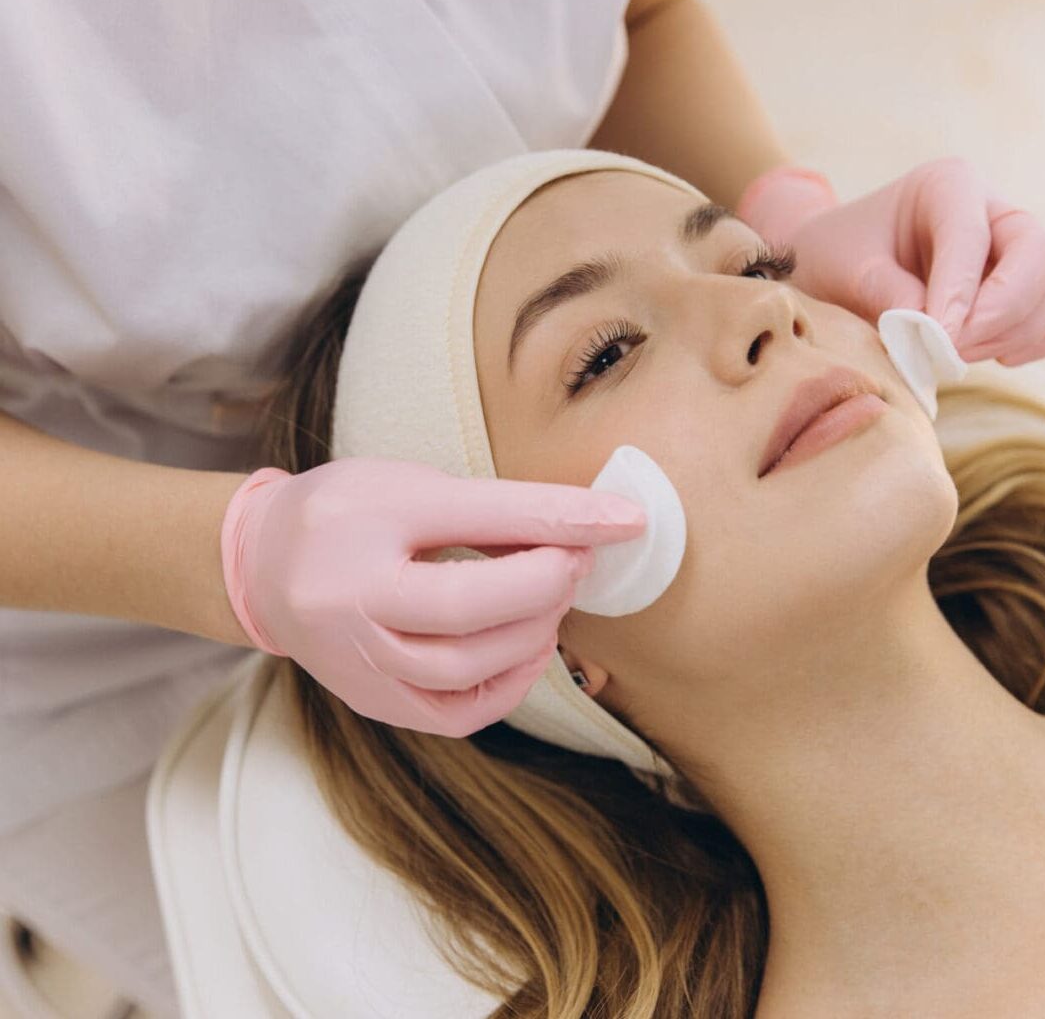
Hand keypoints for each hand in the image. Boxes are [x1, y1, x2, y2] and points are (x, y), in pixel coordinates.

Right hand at [219, 458, 644, 736]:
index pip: (475, 518)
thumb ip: (490, 510)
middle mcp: (347, 601)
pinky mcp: (372, 702)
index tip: (625, 517)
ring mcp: (355, 663)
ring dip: (532, 632)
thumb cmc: (345, 513)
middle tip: (577, 557)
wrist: (266, 567)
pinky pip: (455, 713)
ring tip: (553, 596)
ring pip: (465, 669)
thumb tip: (578, 528)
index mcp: (358, 525)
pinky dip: (508, 683)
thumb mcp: (411, 485)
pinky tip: (527, 647)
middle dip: (545, 583)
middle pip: (468, 608)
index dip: (559, 519)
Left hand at [737, 159, 1044, 366]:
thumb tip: (932, 331)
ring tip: (953, 357)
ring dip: (1014, 334)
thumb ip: (885, 293)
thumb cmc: (836, 255)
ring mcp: (1011, 251)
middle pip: (1038, 255)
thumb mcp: (843, 270)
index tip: (940, 338)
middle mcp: (992, 210)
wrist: (834, 263)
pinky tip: (983, 356)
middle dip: (1002, 312)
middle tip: (951, 351)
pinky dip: (1027, 344)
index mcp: (947, 185)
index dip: (961, 291)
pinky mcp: (1016, 290)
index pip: (971, 236)